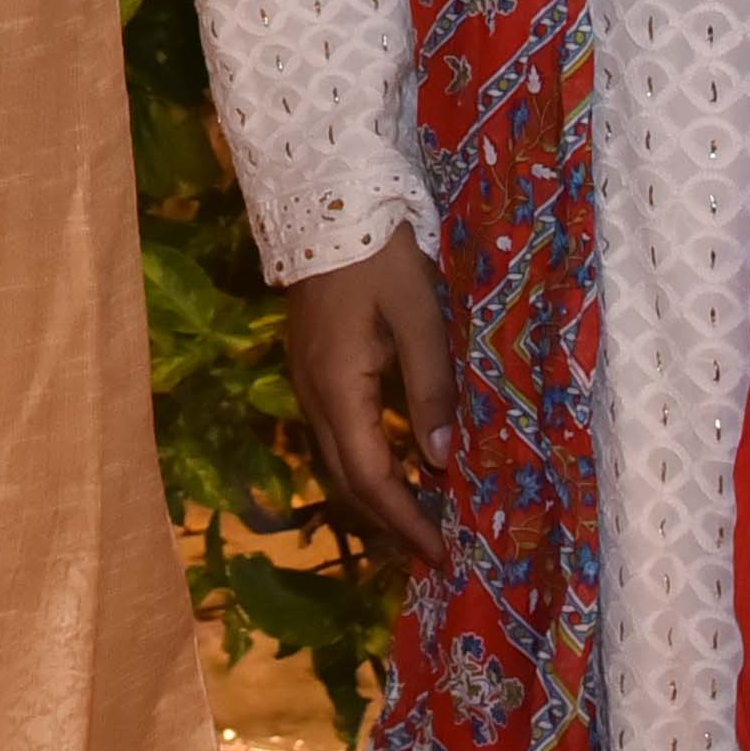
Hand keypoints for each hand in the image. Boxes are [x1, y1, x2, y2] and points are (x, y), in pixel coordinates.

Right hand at [277, 229, 457, 553]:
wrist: (324, 197)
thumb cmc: (379, 252)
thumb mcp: (419, 314)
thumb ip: (431, 386)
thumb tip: (441, 458)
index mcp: (338, 387)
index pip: (372, 477)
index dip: (406, 521)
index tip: (442, 553)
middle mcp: (313, 393)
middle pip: (348, 479)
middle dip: (391, 521)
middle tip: (437, 549)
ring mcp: (307, 379)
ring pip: (340, 458)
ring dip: (380, 492)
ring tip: (426, 516)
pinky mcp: (314, 364)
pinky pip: (340, 431)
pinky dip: (371, 460)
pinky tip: (402, 460)